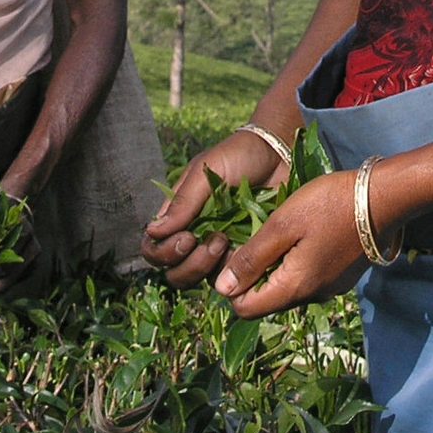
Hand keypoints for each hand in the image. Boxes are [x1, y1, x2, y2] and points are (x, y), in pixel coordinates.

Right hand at [140, 129, 288, 285]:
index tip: (186, 237)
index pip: (155, 249)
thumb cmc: (238, 156)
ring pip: (202, 279)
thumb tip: (153, 233)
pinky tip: (245, 247)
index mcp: (179, 217)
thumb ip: (181, 203)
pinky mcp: (245, 253)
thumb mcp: (204, 172)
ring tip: (225, 241)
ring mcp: (220, 248)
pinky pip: (233, 275)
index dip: (163, 252)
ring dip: (209, 267)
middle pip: (176, 272)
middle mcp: (195, 236)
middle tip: (213, 240)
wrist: (280, 154)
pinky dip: (234, 269)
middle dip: (189, 264)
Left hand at [213, 172, 369, 318]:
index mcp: (294, 288)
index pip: (246, 309)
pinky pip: (308, 280)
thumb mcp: (283, 224)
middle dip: (252, 277)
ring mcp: (331, 288)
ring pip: (288, 289)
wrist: (386, 198)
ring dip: (275, 269)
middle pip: (267, 301)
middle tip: (252, 240)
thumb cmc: (330, 205)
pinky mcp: (342, 276)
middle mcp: (312, 296)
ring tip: (276, 235)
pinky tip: (301, 237)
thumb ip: (252, 257)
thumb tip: (222, 288)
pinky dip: (295, 265)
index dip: (231, 287)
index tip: (233, 254)